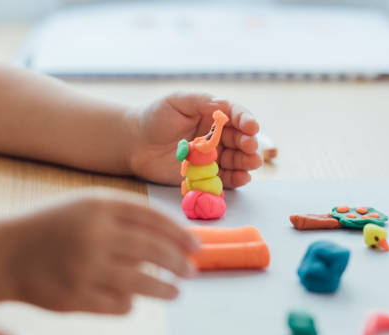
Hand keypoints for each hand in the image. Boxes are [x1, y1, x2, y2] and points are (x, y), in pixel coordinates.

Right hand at [0, 193, 198, 313]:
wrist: (2, 253)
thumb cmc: (51, 226)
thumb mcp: (85, 206)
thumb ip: (125, 215)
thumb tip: (173, 235)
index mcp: (99, 206)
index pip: (154, 219)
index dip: (180, 234)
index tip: (195, 246)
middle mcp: (94, 234)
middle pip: (154, 251)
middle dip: (179, 263)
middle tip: (191, 271)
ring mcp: (85, 268)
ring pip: (143, 283)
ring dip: (166, 290)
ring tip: (176, 292)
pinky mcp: (76, 299)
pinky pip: (119, 306)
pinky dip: (130, 304)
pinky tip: (131, 301)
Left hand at [128, 93, 261, 187]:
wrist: (136, 143)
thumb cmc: (156, 117)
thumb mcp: (176, 101)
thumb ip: (200, 101)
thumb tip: (223, 104)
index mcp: (213, 115)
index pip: (236, 116)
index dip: (246, 121)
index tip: (252, 127)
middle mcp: (217, 136)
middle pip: (241, 139)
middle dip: (249, 143)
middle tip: (250, 147)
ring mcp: (212, 156)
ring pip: (236, 160)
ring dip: (247, 162)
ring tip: (253, 163)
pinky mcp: (205, 174)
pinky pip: (224, 178)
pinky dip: (236, 179)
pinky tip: (243, 178)